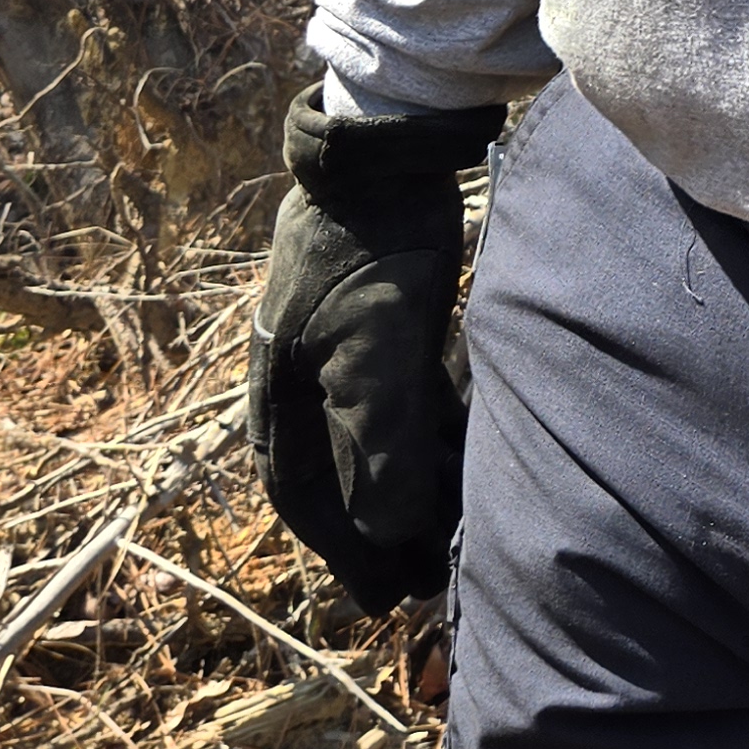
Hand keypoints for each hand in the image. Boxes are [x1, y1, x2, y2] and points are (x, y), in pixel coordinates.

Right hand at [247, 89, 503, 613]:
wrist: (390, 150)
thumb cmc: (373, 244)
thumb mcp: (376, 342)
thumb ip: (380, 437)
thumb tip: (390, 531)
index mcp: (281, 385)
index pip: (304, 491)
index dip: (342, 549)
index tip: (382, 597)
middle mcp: (303, 372)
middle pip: (337, 472)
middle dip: (374, 529)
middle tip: (420, 580)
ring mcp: (344, 343)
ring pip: (373, 437)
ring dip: (405, 487)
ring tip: (450, 531)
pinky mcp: (386, 317)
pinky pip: (402, 398)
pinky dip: (428, 435)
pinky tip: (466, 456)